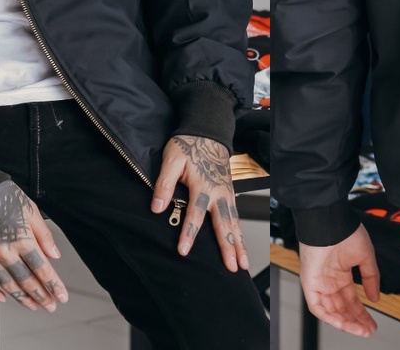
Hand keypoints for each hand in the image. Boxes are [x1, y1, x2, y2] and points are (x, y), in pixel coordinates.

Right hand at [0, 179, 68, 311]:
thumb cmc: (4, 196)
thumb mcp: (31, 210)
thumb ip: (44, 235)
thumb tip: (54, 256)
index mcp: (21, 238)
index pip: (41, 268)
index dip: (53, 284)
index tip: (62, 296)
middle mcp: (4, 252)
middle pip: (26, 281)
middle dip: (41, 296)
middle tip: (51, 305)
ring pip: (7, 286)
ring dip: (22, 299)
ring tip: (34, 306)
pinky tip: (4, 298)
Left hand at [151, 134, 248, 272]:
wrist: (208, 131)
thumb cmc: (188, 145)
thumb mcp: (171, 159)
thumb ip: (164, 183)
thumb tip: (157, 208)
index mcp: (202, 184)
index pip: (195, 213)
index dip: (189, 232)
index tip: (183, 251)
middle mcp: (218, 191)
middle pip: (224, 223)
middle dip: (228, 246)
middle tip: (231, 267)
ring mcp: (226, 193)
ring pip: (234, 222)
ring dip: (239, 243)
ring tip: (242, 264)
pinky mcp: (229, 192)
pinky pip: (236, 216)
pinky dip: (240, 232)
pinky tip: (241, 246)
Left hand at [299, 225, 379, 337]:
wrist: (330, 220)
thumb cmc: (345, 231)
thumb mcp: (365, 257)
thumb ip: (371, 278)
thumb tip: (376, 298)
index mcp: (341, 273)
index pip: (351, 299)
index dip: (362, 313)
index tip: (372, 323)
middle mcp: (329, 279)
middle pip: (342, 308)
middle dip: (356, 321)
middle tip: (368, 330)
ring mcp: (319, 282)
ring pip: (330, 310)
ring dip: (346, 322)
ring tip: (361, 330)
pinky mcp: (309, 282)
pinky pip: (317, 306)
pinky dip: (330, 317)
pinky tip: (344, 323)